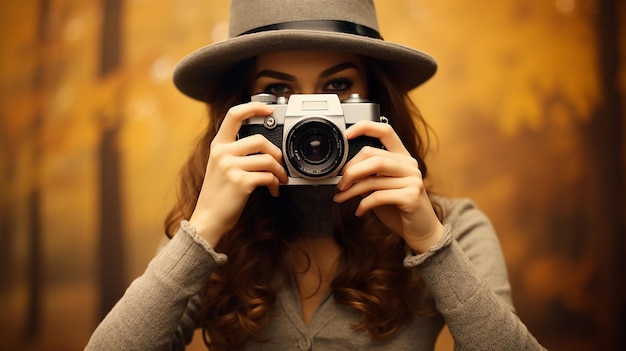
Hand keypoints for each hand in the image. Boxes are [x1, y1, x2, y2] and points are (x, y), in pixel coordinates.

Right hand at [189, 102, 288, 245]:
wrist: (208, 219)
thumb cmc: (218, 195)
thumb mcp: (219, 166)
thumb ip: (234, 152)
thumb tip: (264, 146)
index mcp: (218, 145)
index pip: (234, 115)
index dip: (253, 107)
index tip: (268, 110)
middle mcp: (222, 153)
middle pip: (260, 140)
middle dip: (277, 154)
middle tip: (280, 165)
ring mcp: (231, 167)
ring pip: (268, 160)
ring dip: (280, 172)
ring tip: (280, 180)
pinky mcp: (240, 182)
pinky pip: (268, 176)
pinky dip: (275, 184)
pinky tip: (273, 190)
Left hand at [333, 121, 442, 252]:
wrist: (421, 231)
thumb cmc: (399, 208)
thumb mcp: (382, 188)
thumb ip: (369, 176)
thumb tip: (345, 171)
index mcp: (402, 158)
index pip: (386, 131)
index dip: (365, 128)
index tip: (347, 135)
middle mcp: (409, 165)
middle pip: (373, 156)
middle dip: (350, 170)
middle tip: (340, 183)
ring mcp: (412, 180)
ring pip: (372, 177)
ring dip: (351, 190)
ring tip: (341, 197)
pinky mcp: (411, 196)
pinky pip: (378, 196)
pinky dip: (363, 204)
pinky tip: (359, 211)